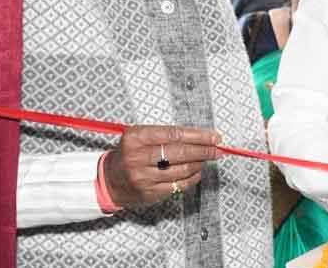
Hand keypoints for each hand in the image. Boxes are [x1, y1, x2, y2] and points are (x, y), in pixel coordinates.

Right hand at [104, 125, 222, 208]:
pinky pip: (178, 185)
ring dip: (200, 163)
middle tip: (217, 149)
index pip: (174, 134)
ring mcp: (143, 177)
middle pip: (179, 152)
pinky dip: (192, 177)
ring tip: (208, 158)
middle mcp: (137, 157)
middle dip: (204, 150)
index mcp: (136, 137)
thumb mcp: (141, 136)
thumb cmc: (131, 153)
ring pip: (181, 169)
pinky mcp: (149, 193)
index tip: (213, 136)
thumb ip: (166, 134)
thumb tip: (200, 136)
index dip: (198, 135)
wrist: (110, 179)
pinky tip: (198, 172)